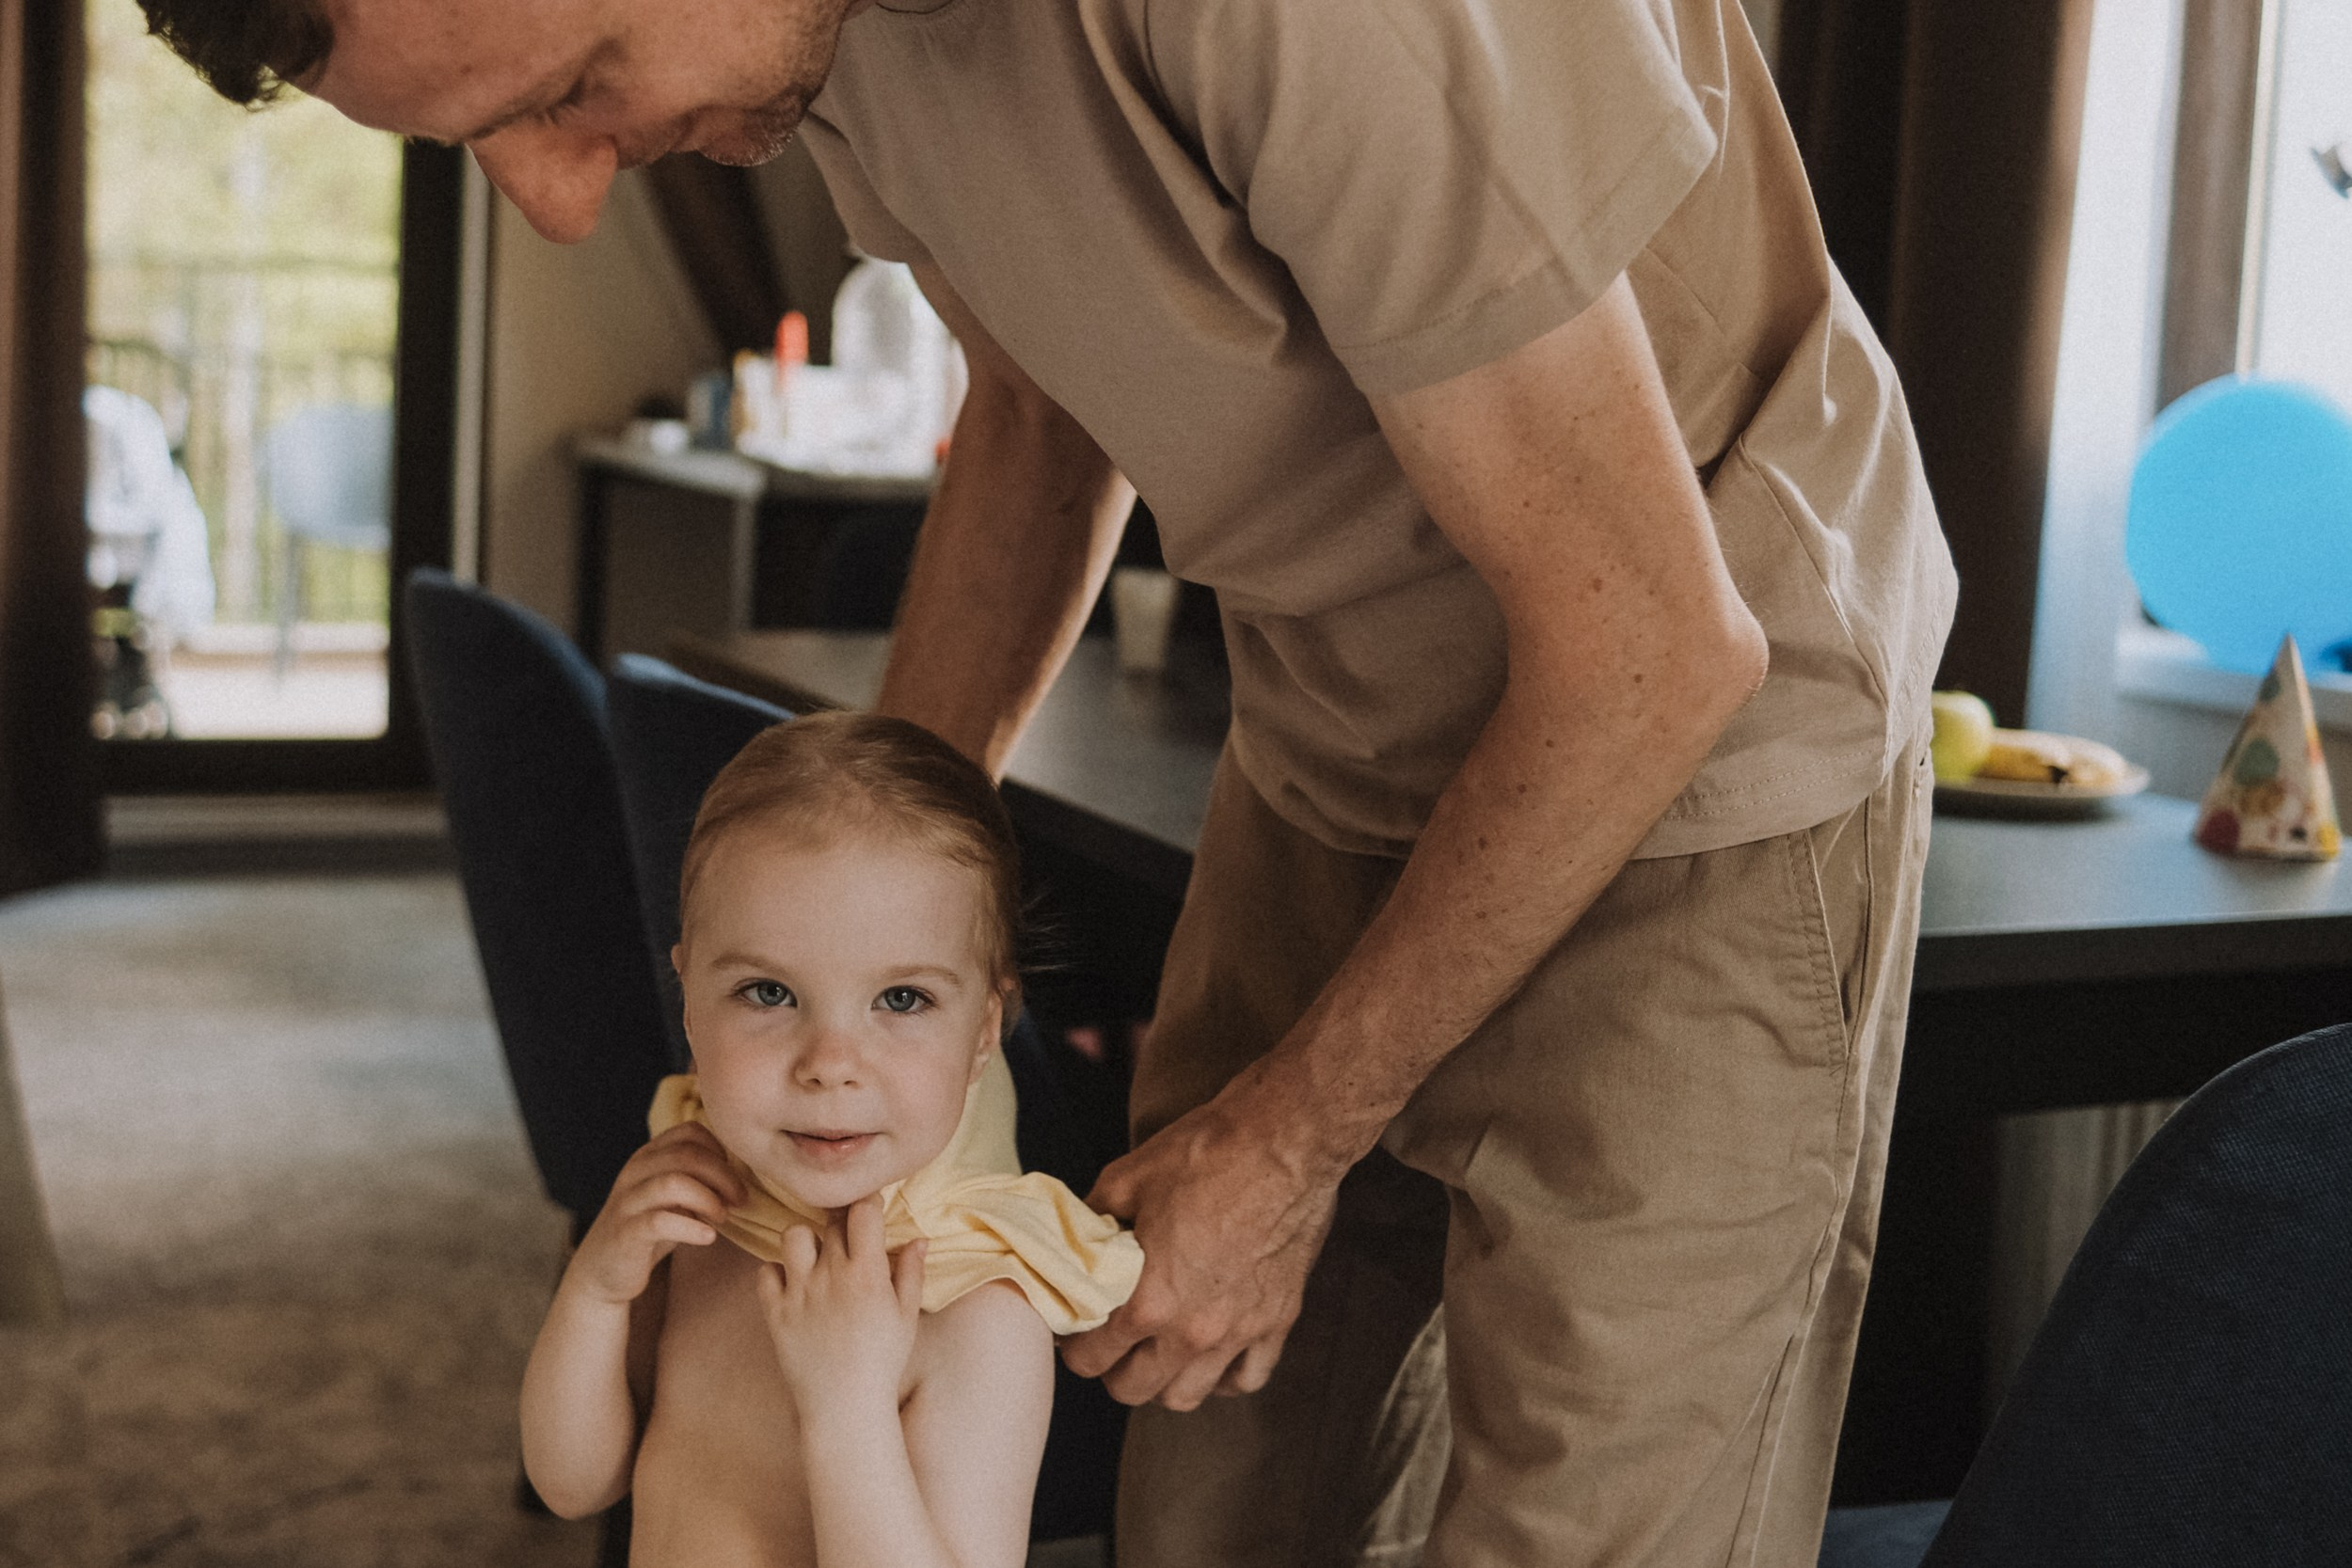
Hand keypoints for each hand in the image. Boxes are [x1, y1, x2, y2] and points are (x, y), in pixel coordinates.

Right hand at [565, 1122, 745, 1305]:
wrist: (606, 1271)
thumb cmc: (651, 1229)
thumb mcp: (675, 1196)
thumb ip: (700, 1178)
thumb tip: (745, 1172)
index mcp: (649, 1156)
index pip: (690, 1131)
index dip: (720, 1150)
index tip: (735, 1176)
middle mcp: (635, 1172)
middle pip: (687, 1154)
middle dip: (723, 1176)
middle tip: (739, 1199)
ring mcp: (627, 1201)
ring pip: (672, 1182)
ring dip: (708, 1199)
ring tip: (723, 1217)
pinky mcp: (625, 1233)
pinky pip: (659, 1221)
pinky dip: (691, 1228)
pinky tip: (708, 1236)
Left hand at [757, 1196, 927, 1408]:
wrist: (844, 1406)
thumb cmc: (882, 1361)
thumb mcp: (907, 1316)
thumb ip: (911, 1273)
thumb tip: (919, 1239)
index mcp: (867, 1274)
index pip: (863, 1212)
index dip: (868, 1204)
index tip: (871, 1211)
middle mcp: (831, 1276)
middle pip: (830, 1222)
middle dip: (841, 1222)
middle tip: (848, 1238)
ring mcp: (799, 1293)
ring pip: (792, 1236)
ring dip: (806, 1240)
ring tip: (817, 1257)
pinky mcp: (775, 1312)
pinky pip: (766, 1272)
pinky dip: (777, 1272)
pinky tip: (794, 1284)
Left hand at [1061, 1062, 1345, 1409]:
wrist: (1284, 1141)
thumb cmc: (1206, 1154)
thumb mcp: (1126, 1178)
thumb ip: (1093, 1221)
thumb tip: (1076, 1239)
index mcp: (1148, 1300)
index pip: (1091, 1360)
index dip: (1076, 1345)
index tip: (1079, 1327)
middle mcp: (1193, 1331)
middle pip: (1134, 1389)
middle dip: (1113, 1368)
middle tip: (1113, 1337)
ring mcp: (1239, 1332)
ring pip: (1187, 1396)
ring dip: (1164, 1379)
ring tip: (1159, 1348)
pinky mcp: (1277, 1322)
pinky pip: (1246, 1379)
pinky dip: (1223, 1376)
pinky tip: (1212, 1352)